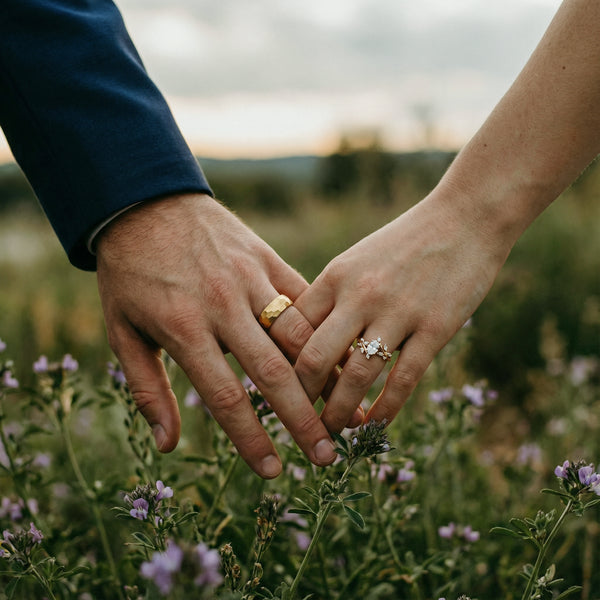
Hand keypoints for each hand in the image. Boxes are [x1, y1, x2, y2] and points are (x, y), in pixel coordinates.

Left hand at [96, 193, 337, 477]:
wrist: (145, 203)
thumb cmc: (130, 273)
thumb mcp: (122, 331)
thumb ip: (146, 390)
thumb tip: (167, 446)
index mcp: (184, 328)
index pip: (226, 396)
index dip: (252, 439)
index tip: (273, 471)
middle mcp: (224, 306)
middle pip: (272, 372)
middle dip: (303, 420)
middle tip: (327, 456)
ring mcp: (250, 278)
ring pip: (299, 334)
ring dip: (325, 377)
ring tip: (346, 410)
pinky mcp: (266, 259)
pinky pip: (304, 297)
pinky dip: (325, 328)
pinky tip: (345, 353)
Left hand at [294, 187, 512, 432]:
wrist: (464, 218)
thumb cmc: (404, 243)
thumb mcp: (357, 259)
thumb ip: (331, 296)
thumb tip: (307, 339)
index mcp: (335, 277)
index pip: (292, 330)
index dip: (280, 362)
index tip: (279, 386)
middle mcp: (360, 295)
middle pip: (314, 358)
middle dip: (301, 397)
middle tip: (300, 418)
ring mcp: (398, 312)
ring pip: (357, 376)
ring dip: (341, 412)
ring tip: (335, 430)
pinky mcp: (435, 327)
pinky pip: (403, 379)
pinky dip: (386, 408)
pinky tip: (377, 424)